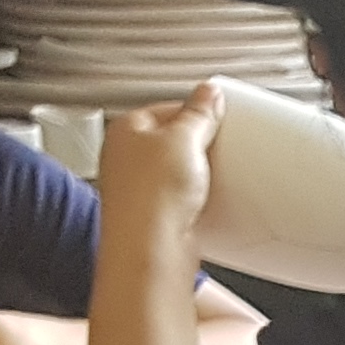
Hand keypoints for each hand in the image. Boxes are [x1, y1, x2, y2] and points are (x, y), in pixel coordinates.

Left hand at [98, 83, 221, 257]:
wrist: (151, 250)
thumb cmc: (151, 196)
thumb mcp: (185, 139)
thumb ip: (200, 113)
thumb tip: (209, 93)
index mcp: (125, 130)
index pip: (167, 109)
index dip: (195, 112)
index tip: (219, 116)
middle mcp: (125, 159)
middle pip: (171, 141)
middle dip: (198, 145)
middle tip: (218, 148)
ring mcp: (139, 190)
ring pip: (176, 173)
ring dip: (197, 176)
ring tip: (211, 178)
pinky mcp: (155, 218)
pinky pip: (181, 201)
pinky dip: (196, 201)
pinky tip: (206, 203)